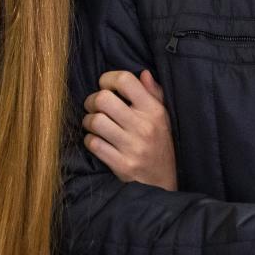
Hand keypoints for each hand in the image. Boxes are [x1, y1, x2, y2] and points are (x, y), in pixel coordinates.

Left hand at [83, 69, 177, 190]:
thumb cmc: (161, 143)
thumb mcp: (163, 116)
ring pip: (95, 121)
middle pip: (103, 99)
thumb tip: (143, 73)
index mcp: (153, 110)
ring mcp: (132, 146)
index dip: (108, 79)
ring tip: (94, 124)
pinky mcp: (122, 165)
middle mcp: (143, 126)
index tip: (106, 86)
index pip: (125, 80)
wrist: (166, 181)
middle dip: (92, 100)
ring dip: (88, 121)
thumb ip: (153, 93)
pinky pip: (94, 144)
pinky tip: (97, 141)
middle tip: (94, 106)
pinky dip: (90, 140)